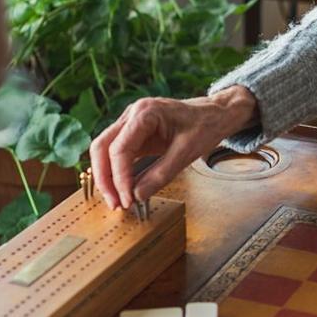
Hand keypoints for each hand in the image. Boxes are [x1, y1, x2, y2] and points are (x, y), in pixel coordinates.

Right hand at [89, 85, 257, 209]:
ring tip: (117, 201)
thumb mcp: (187, 152)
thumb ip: (161, 174)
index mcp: (145, 113)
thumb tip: (137, 196)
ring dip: (106, 176)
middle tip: (115, 204)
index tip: (127, 200)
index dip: (120, 178)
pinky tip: (121, 189)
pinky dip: (115, 172)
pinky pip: (116, 153)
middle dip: (104, 178)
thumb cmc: (204, 126)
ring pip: (103, 150)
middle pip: (101, 147)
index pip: (119, 149)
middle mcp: (132, 114)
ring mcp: (130, 123)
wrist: (214, 114)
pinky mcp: (133, 134)